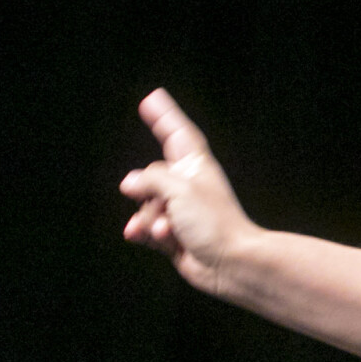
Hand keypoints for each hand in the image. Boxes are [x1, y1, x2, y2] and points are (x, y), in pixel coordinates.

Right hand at [119, 89, 255, 287]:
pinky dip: (146, 233)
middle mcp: (187, 185)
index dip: (164, 116)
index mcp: (196, 166)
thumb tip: (129, 183)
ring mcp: (180, 211)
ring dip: (150, 219)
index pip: (176, 133)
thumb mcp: (180, 189)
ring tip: (168, 229)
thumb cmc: (215, 222)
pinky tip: (156, 239)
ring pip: (144, 206)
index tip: (152, 98)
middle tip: (168, 208)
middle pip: (150, 177)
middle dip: (148, 193)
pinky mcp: (173, 234)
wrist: (231, 263)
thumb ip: (150, 179)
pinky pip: (144, 228)